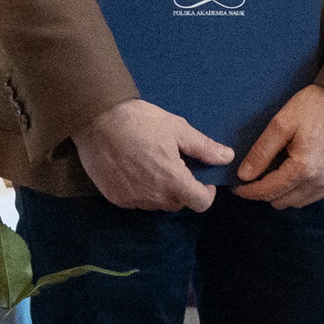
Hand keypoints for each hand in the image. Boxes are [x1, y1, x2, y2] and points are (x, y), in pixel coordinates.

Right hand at [73, 97, 223, 212]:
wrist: (97, 120)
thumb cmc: (140, 121)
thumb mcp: (177, 129)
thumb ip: (204, 147)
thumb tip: (227, 157)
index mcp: (172, 179)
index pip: (199, 203)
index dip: (207, 193)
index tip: (204, 179)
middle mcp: (152, 195)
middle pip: (178, 204)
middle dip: (183, 189)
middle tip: (177, 165)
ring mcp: (132, 199)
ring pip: (157, 204)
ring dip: (162, 191)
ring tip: (155, 165)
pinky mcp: (115, 198)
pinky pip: (137, 201)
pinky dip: (142, 191)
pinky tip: (137, 170)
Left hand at [235, 83, 323, 208]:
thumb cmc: (316, 107)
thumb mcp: (282, 123)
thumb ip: (261, 152)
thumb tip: (244, 175)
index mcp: (303, 169)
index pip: (268, 191)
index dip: (248, 191)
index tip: (236, 186)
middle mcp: (319, 182)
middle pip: (282, 202)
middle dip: (264, 193)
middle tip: (255, 178)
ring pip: (298, 203)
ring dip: (282, 194)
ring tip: (274, 176)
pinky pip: (314, 197)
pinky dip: (300, 192)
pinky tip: (294, 176)